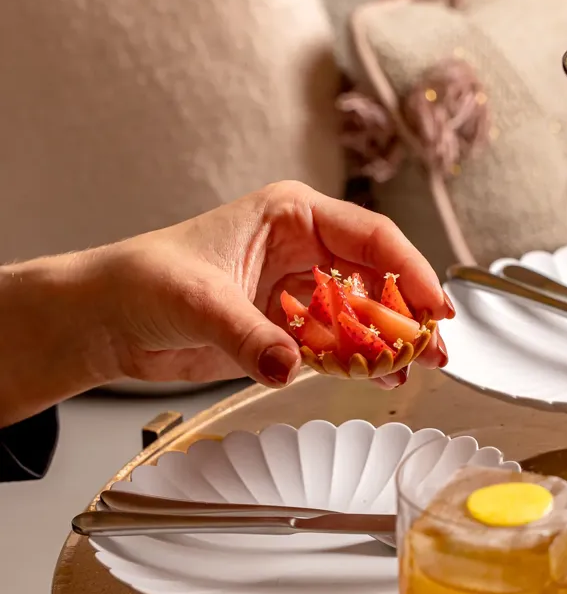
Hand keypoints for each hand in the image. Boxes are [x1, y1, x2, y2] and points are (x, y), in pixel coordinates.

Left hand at [85, 181, 452, 389]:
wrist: (106, 321)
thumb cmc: (141, 281)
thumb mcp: (197, 300)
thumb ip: (247, 334)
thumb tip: (287, 366)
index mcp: (291, 215)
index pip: (370, 236)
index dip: (409, 270)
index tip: (433, 305)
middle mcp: (303, 248)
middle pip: (377, 276)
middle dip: (408, 312)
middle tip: (433, 348)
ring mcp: (298, 290)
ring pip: (363, 312)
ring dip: (391, 340)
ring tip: (415, 368)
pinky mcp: (288, 327)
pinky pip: (338, 343)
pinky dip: (360, 361)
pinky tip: (378, 377)